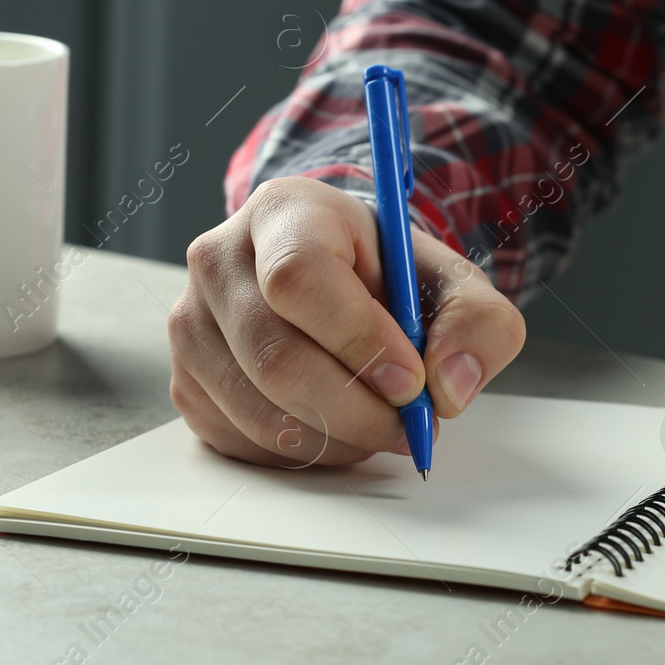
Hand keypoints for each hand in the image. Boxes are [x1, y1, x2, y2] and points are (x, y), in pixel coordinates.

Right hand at [168, 176, 525, 467]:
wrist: (340, 285)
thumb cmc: (390, 278)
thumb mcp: (452, 282)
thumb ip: (478, 323)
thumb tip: (449, 386)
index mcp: (284, 212)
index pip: (300, 279)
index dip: (358, 339)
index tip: (411, 380)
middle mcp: (219, 260)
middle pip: (276, 358)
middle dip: (358, 409)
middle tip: (410, 425)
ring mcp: (190, 324)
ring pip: (258, 411)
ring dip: (337, 438)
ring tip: (380, 424)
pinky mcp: (186, 382)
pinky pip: (241, 441)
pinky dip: (303, 452)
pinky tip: (337, 426)